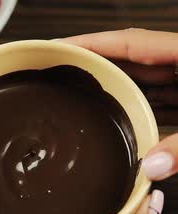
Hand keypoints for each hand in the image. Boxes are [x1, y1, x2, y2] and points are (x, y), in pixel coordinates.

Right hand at [62, 29, 177, 180]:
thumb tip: (150, 167)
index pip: (128, 42)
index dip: (89, 43)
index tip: (57, 47)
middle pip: (131, 62)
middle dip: (96, 70)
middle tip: (60, 78)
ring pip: (145, 82)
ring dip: (117, 93)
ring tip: (83, 102)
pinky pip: (161, 99)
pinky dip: (141, 109)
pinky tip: (124, 121)